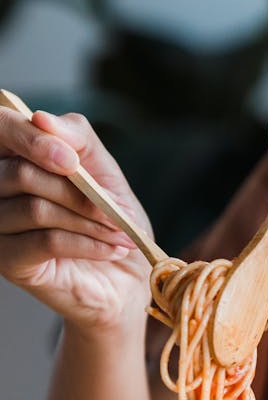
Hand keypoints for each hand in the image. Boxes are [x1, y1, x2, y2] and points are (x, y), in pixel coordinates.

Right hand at [0, 108, 152, 329]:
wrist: (123, 281)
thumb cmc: (111, 222)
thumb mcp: (104, 172)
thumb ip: (77, 139)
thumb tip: (41, 118)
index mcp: (13, 156)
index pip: (0, 126)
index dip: (30, 139)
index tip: (72, 162)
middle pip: (22, 173)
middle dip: (78, 192)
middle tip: (116, 212)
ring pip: (37, 209)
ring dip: (89, 221)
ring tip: (119, 234)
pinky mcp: (8, 261)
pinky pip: (46, 241)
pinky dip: (87, 244)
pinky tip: (111, 249)